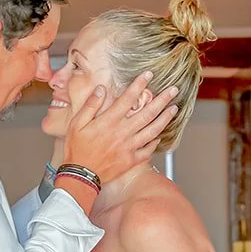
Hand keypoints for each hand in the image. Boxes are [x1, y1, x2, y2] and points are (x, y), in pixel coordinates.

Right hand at [63, 72, 177, 184]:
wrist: (79, 176)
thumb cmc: (76, 150)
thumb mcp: (76, 124)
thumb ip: (90, 105)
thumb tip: (101, 89)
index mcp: (108, 121)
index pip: (127, 98)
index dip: (139, 84)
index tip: (149, 75)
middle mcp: (122, 132)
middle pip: (147, 112)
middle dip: (162, 99)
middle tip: (174, 89)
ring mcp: (128, 147)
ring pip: (152, 130)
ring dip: (165, 118)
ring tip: (174, 108)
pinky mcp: (131, 160)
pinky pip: (148, 149)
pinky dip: (156, 141)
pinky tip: (161, 134)